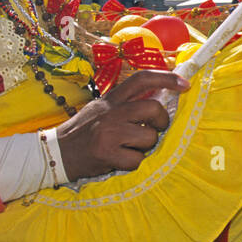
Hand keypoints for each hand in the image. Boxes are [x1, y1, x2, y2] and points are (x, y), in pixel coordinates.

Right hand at [55, 70, 190, 180]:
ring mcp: (108, 132)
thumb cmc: (85, 132)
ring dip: (145, 147)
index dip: (166, 78)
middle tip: (155, 130)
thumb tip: (160, 97)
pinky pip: (137, 160)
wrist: (57, 153)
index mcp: (111, 99)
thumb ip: (126, 103)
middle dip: (162, 122)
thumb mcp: (102, 109)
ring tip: (129, 148)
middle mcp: (111, 111)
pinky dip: (132, 163)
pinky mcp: (107, 153)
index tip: (185, 83)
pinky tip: (119, 160)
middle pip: (154, 108)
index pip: (142, 79)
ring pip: (149, 137)